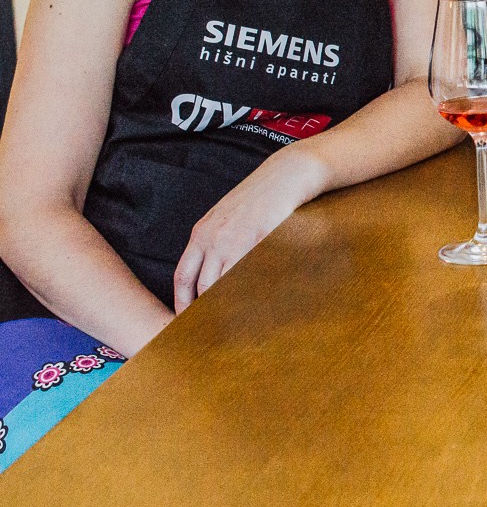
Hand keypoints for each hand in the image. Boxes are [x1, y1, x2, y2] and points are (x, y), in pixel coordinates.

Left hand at [172, 148, 324, 310]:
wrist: (283, 176)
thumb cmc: (257, 198)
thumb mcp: (225, 217)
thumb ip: (213, 241)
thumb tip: (211, 272)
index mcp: (201, 233)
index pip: (183, 277)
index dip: (182, 302)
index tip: (184, 319)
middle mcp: (213, 238)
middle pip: (202, 286)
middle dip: (204, 311)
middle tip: (208, 330)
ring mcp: (236, 240)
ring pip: (224, 284)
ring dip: (227, 306)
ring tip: (232, 325)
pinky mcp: (259, 240)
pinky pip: (250, 273)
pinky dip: (250, 291)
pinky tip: (256, 303)